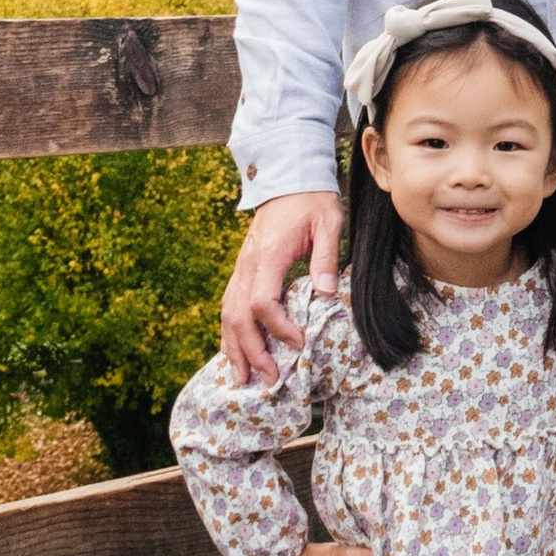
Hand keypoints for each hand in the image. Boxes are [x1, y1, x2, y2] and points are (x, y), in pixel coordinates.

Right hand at [219, 190, 344, 383]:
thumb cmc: (311, 200)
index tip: (297, 344)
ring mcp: (241, 266)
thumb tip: (326, 294)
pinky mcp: (242, 268)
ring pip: (227, 313)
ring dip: (234, 347)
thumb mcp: (328, 221)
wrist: (288, 176)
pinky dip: (230, 332)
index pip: (262, 301)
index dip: (277, 328)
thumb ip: (326, 256)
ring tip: (242, 378)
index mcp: (268, 254)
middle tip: (268, 379)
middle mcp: (248, 263)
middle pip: (237, 316)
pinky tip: (235, 352)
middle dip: (251, 351)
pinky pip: (228, 305)